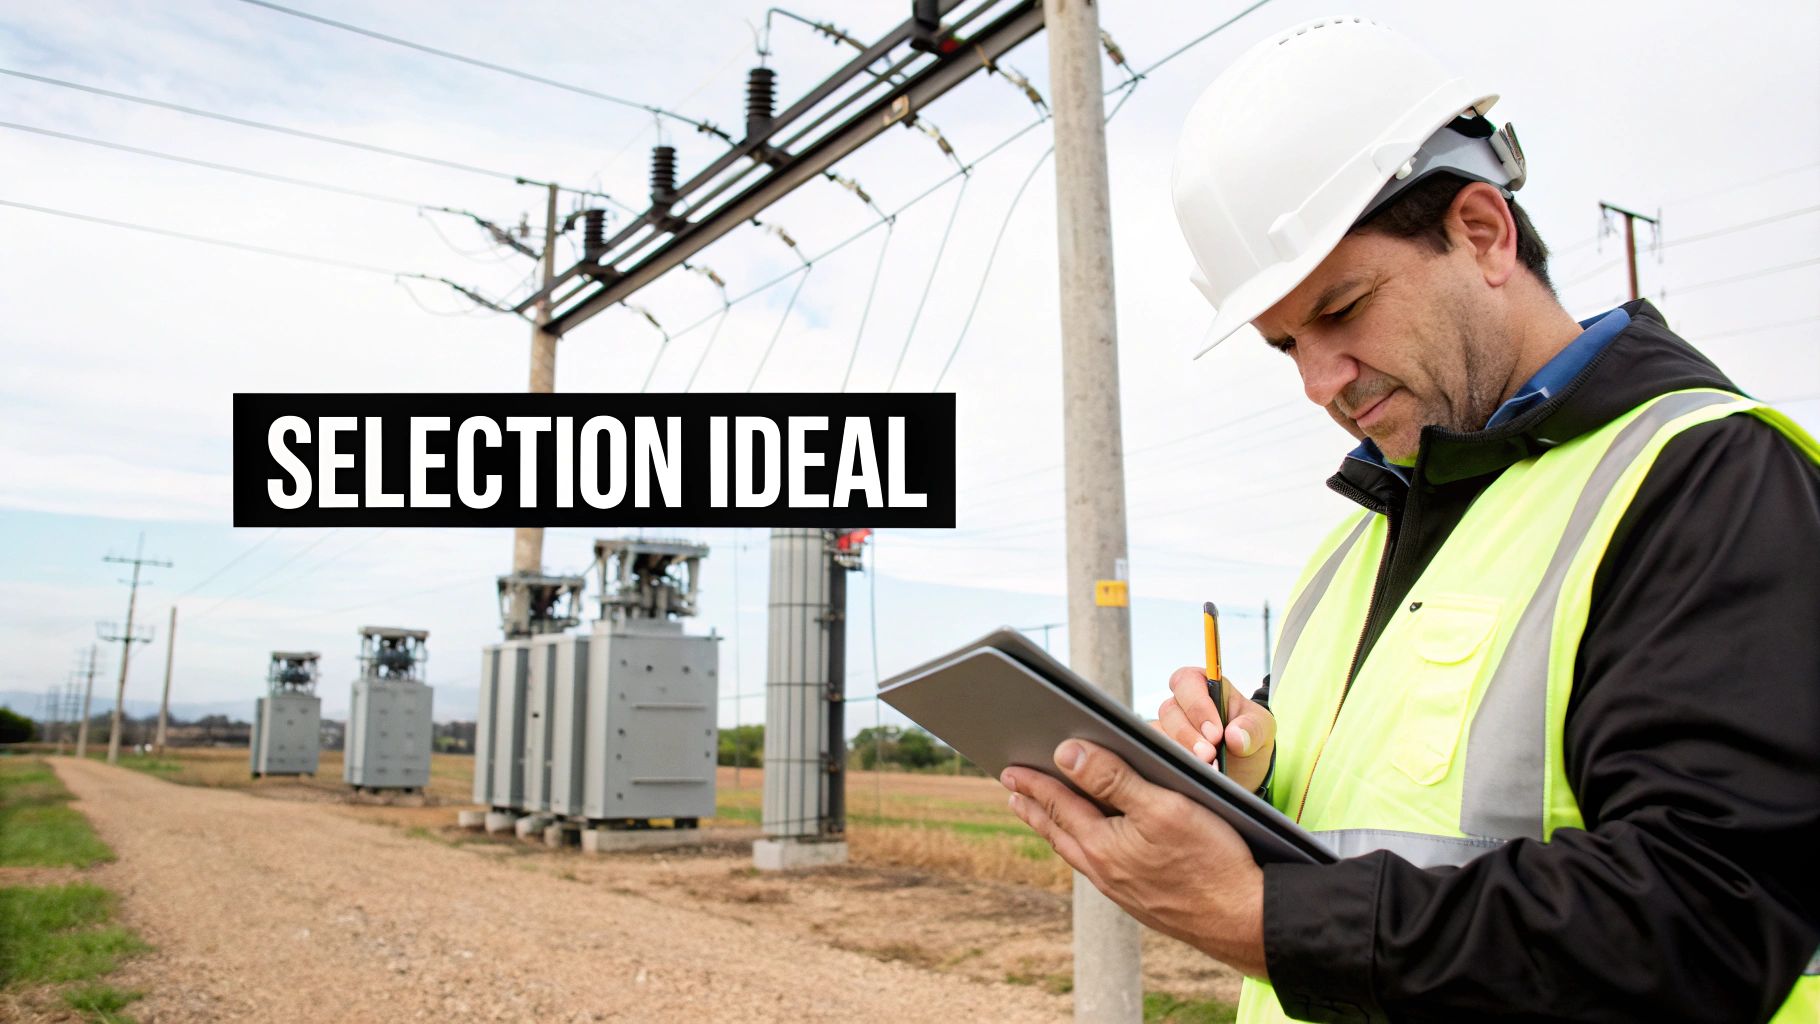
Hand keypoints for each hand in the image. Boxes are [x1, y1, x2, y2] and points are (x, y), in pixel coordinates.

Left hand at [1001, 739, 1266, 977]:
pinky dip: (1083, 848)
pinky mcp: (1142, 901)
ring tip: (1043, 816)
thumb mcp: (1162, 806)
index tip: (1009, 770)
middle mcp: (1103, 871)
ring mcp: (1121, 890)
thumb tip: (1064, 755)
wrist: (1243, 922)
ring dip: (1057, 829)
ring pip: (1077, 853)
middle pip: (1059, 832)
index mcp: (1101, 844)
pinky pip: (1099, 869)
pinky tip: (1093, 847)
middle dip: (1035, 808)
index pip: (1058, 804)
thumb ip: (1111, 779)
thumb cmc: (1211, 860)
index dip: (1033, 784)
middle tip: (1013, 792)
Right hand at [1154, 667, 1274, 793]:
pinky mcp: (1162, 750)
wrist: (1244, 771)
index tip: (1216, 732)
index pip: (1188, 681)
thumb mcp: (1262, 729)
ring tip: (1205, 766)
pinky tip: (1191, 772)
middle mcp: (1183, 704)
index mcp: (1206, 687)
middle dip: (1189, 734)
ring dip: (1182, 751)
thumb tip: (1235, 736)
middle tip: (1209, 753)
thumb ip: (1253, 728)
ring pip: (1159, 733)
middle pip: (1170, 709)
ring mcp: (1169, 728)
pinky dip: (1173, 763)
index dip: (1198, 705)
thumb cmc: (1248, 738)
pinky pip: (1157, 753)